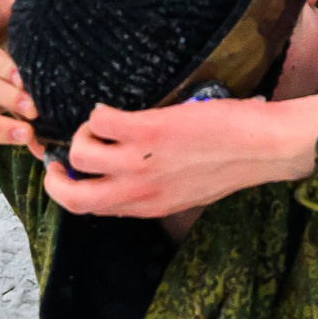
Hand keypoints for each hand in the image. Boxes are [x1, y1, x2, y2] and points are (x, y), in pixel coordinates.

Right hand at [35, 95, 317, 220]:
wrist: (264, 148)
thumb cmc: (232, 162)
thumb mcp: (187, 190)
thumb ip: (156, 188)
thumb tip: (132, 173)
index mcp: (148, 207)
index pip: (90, 210)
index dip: (71, 193)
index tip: (70, 176)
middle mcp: (139, 191)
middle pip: (72, 196)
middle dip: (54, 177)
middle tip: (58, 158)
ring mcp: (140, 162)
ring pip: (80, 155)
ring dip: (80, 136)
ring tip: (96, 125)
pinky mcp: (148, 131)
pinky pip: (100, 120)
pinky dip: (98, 112)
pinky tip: (112, 107)